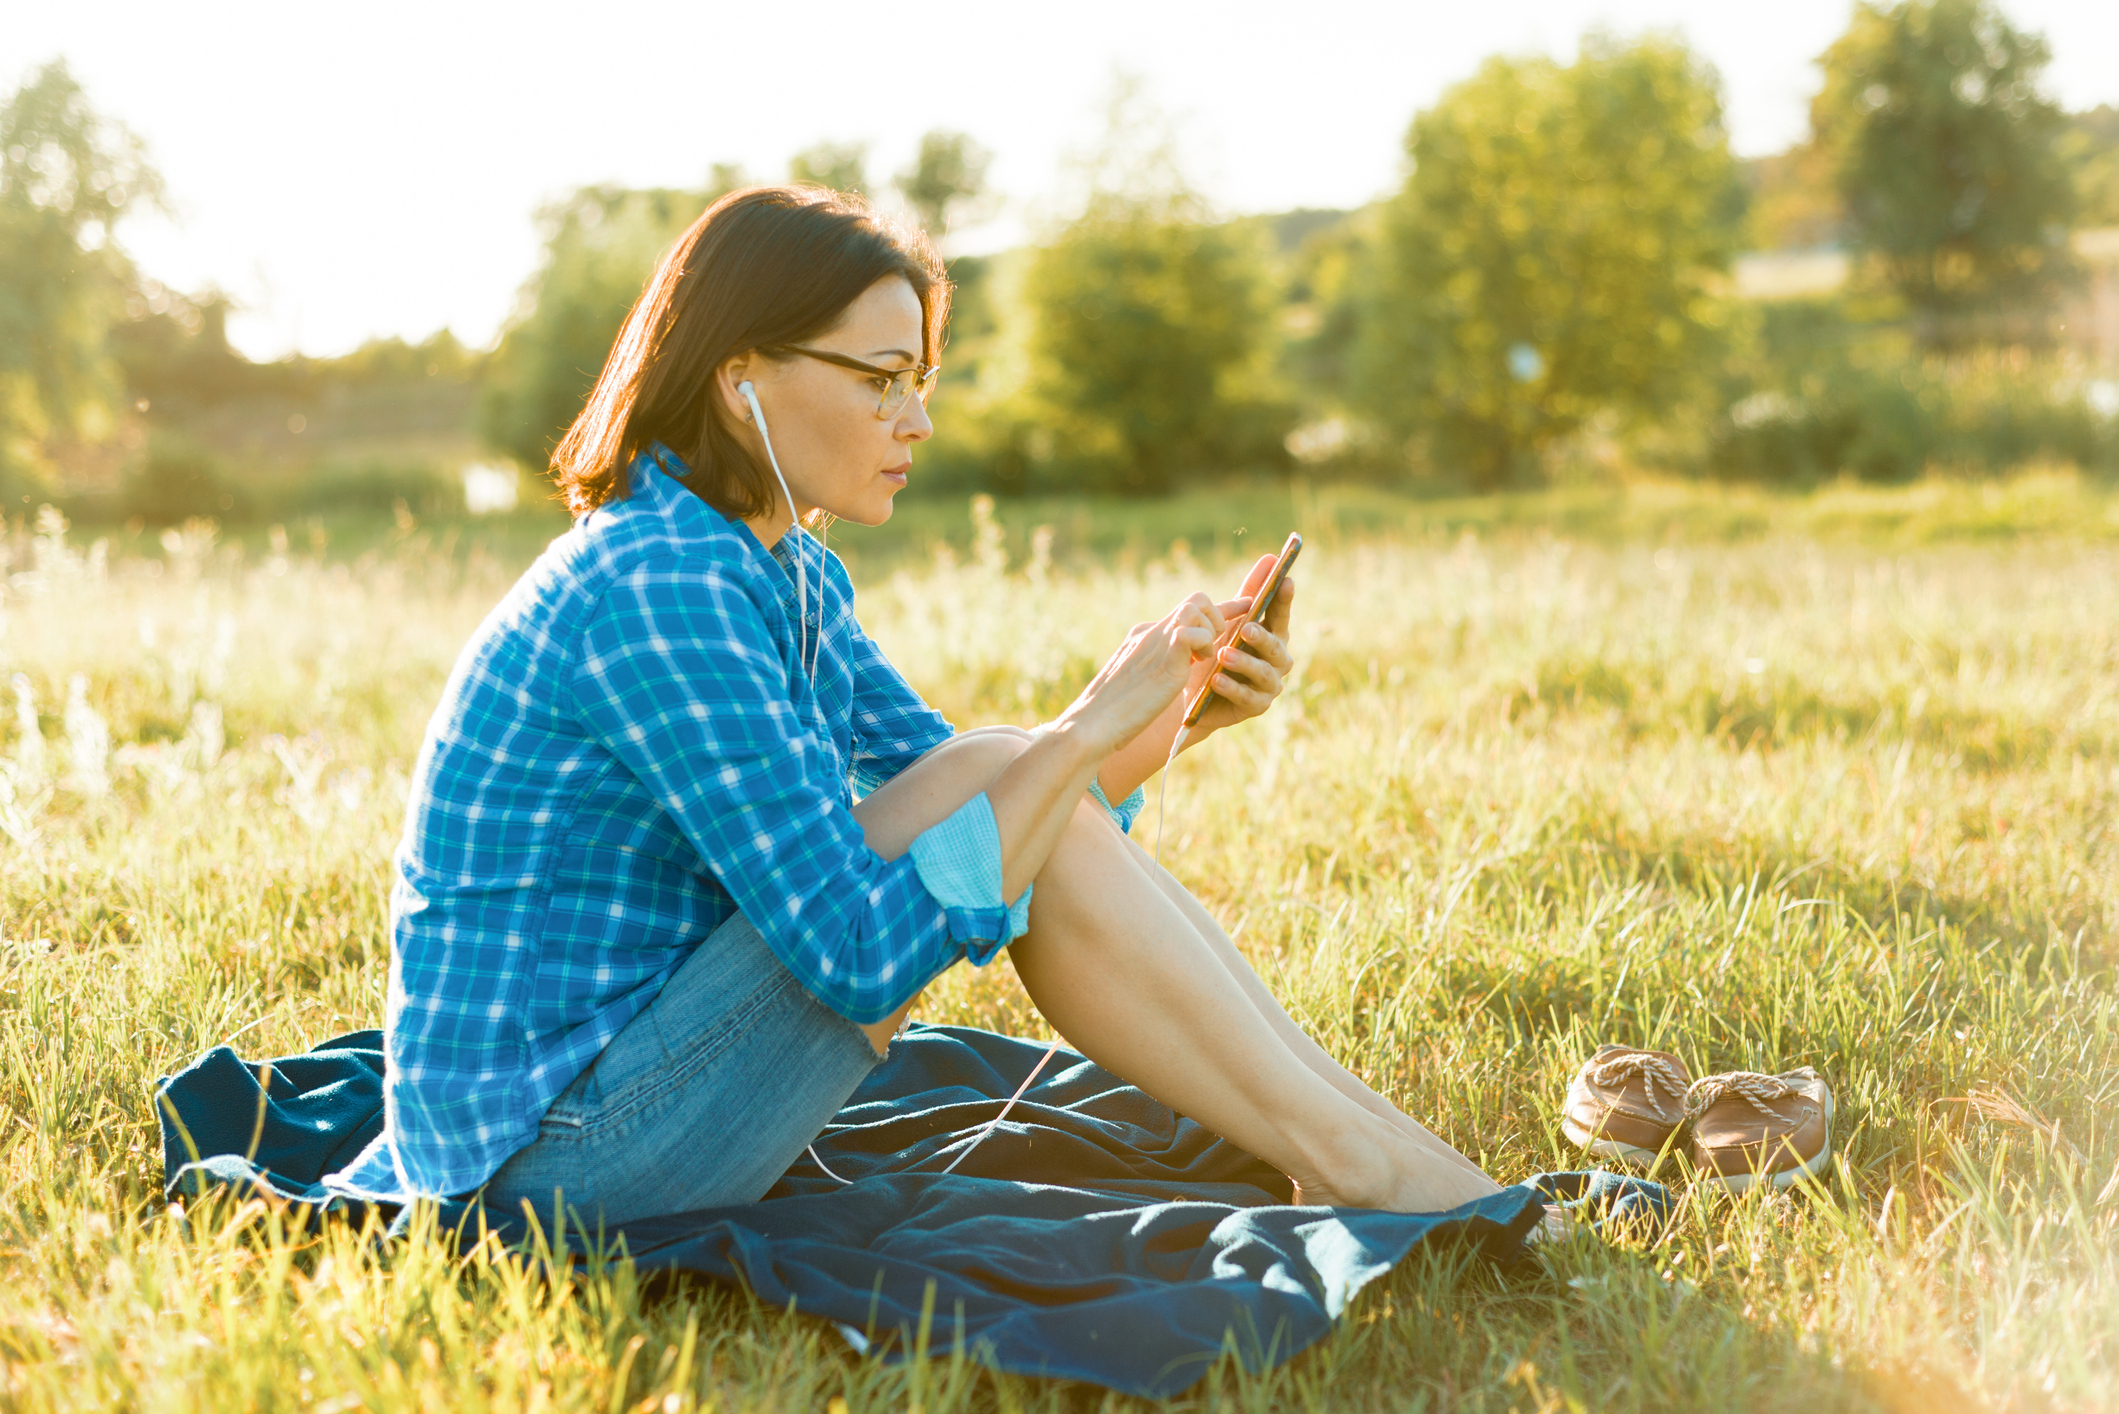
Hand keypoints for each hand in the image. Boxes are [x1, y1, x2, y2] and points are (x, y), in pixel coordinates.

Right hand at [1063, 592, 1225, 752]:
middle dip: (1220, 616)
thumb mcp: (1137, 682)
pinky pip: (1194, 631)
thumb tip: (1163, 674)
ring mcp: (1156, 640)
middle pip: (1196, 599)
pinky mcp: (1165, 656)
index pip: (1184, 611)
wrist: (1092, 723)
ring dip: (1212, 630)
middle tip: (1217, 646)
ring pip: (1198, 606)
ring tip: (1204, 659)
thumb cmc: (1112, 713)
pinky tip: (1197, 666)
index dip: (1218, 609)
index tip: (1242, 605)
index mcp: (1144, 637)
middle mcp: (1150, 632)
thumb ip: (1153, 669)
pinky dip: (1205, 645)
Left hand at [1179, 552, 1295, 738]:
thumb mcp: (1228, 621)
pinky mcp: (1257, 706)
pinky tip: (1216, 679)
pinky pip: (1247, 697)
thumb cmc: (1217, 651)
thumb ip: (1249, 592)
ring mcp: (1270, 685)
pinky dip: (1232, 687)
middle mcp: (1277, 660)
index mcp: (1273, 636)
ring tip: (1222, 655)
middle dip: (1262, 637)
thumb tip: (1270, 558)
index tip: (1286, 580)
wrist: (1195, 694)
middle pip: (1276, 646)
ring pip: (1263, 673)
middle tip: (1245, 629)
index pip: (1281, 615)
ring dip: (1244, 663)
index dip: (1284, 599)